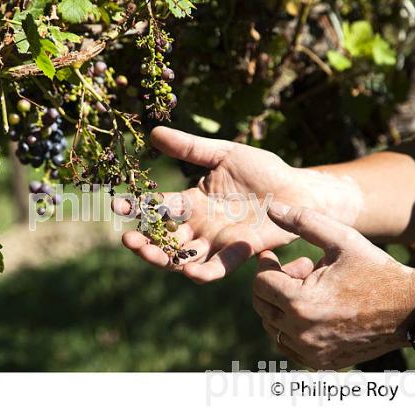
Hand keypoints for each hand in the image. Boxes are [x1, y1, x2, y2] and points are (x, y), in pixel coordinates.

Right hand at [116, 126, 338, 282]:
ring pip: (183, 257)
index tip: (117, 204)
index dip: (138, 207)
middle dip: (144, 242)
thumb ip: (189, 147)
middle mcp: (199, 226)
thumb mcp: (222, 154)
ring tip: (147, 254)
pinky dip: (204, 272)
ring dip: (164, 259)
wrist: (297, 188)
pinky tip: (190, 273)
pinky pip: (218, 267)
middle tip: (127, 239)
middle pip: (164, 239)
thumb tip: (152, 133)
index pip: (158, 208)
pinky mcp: (240, 252)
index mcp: (191, 203)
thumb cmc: (262, 170)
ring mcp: (217, 241)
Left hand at [253, 202, 414, 369]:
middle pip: (261, 305)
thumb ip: (302, 222)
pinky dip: (290, 326)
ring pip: (272, 325)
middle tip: (300, 269)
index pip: (260, 283)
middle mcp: (301, 332)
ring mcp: (310, 351)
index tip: (273, 256)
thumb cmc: (375, 270)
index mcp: (301, 302)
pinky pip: (287, 344)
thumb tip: (271, 207)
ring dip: (281, 304)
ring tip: (309, 286)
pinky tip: (311, 308)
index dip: (265, 265)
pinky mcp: (321, 362)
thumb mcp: (341, 239)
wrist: (411, 310)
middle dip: (273, 283)